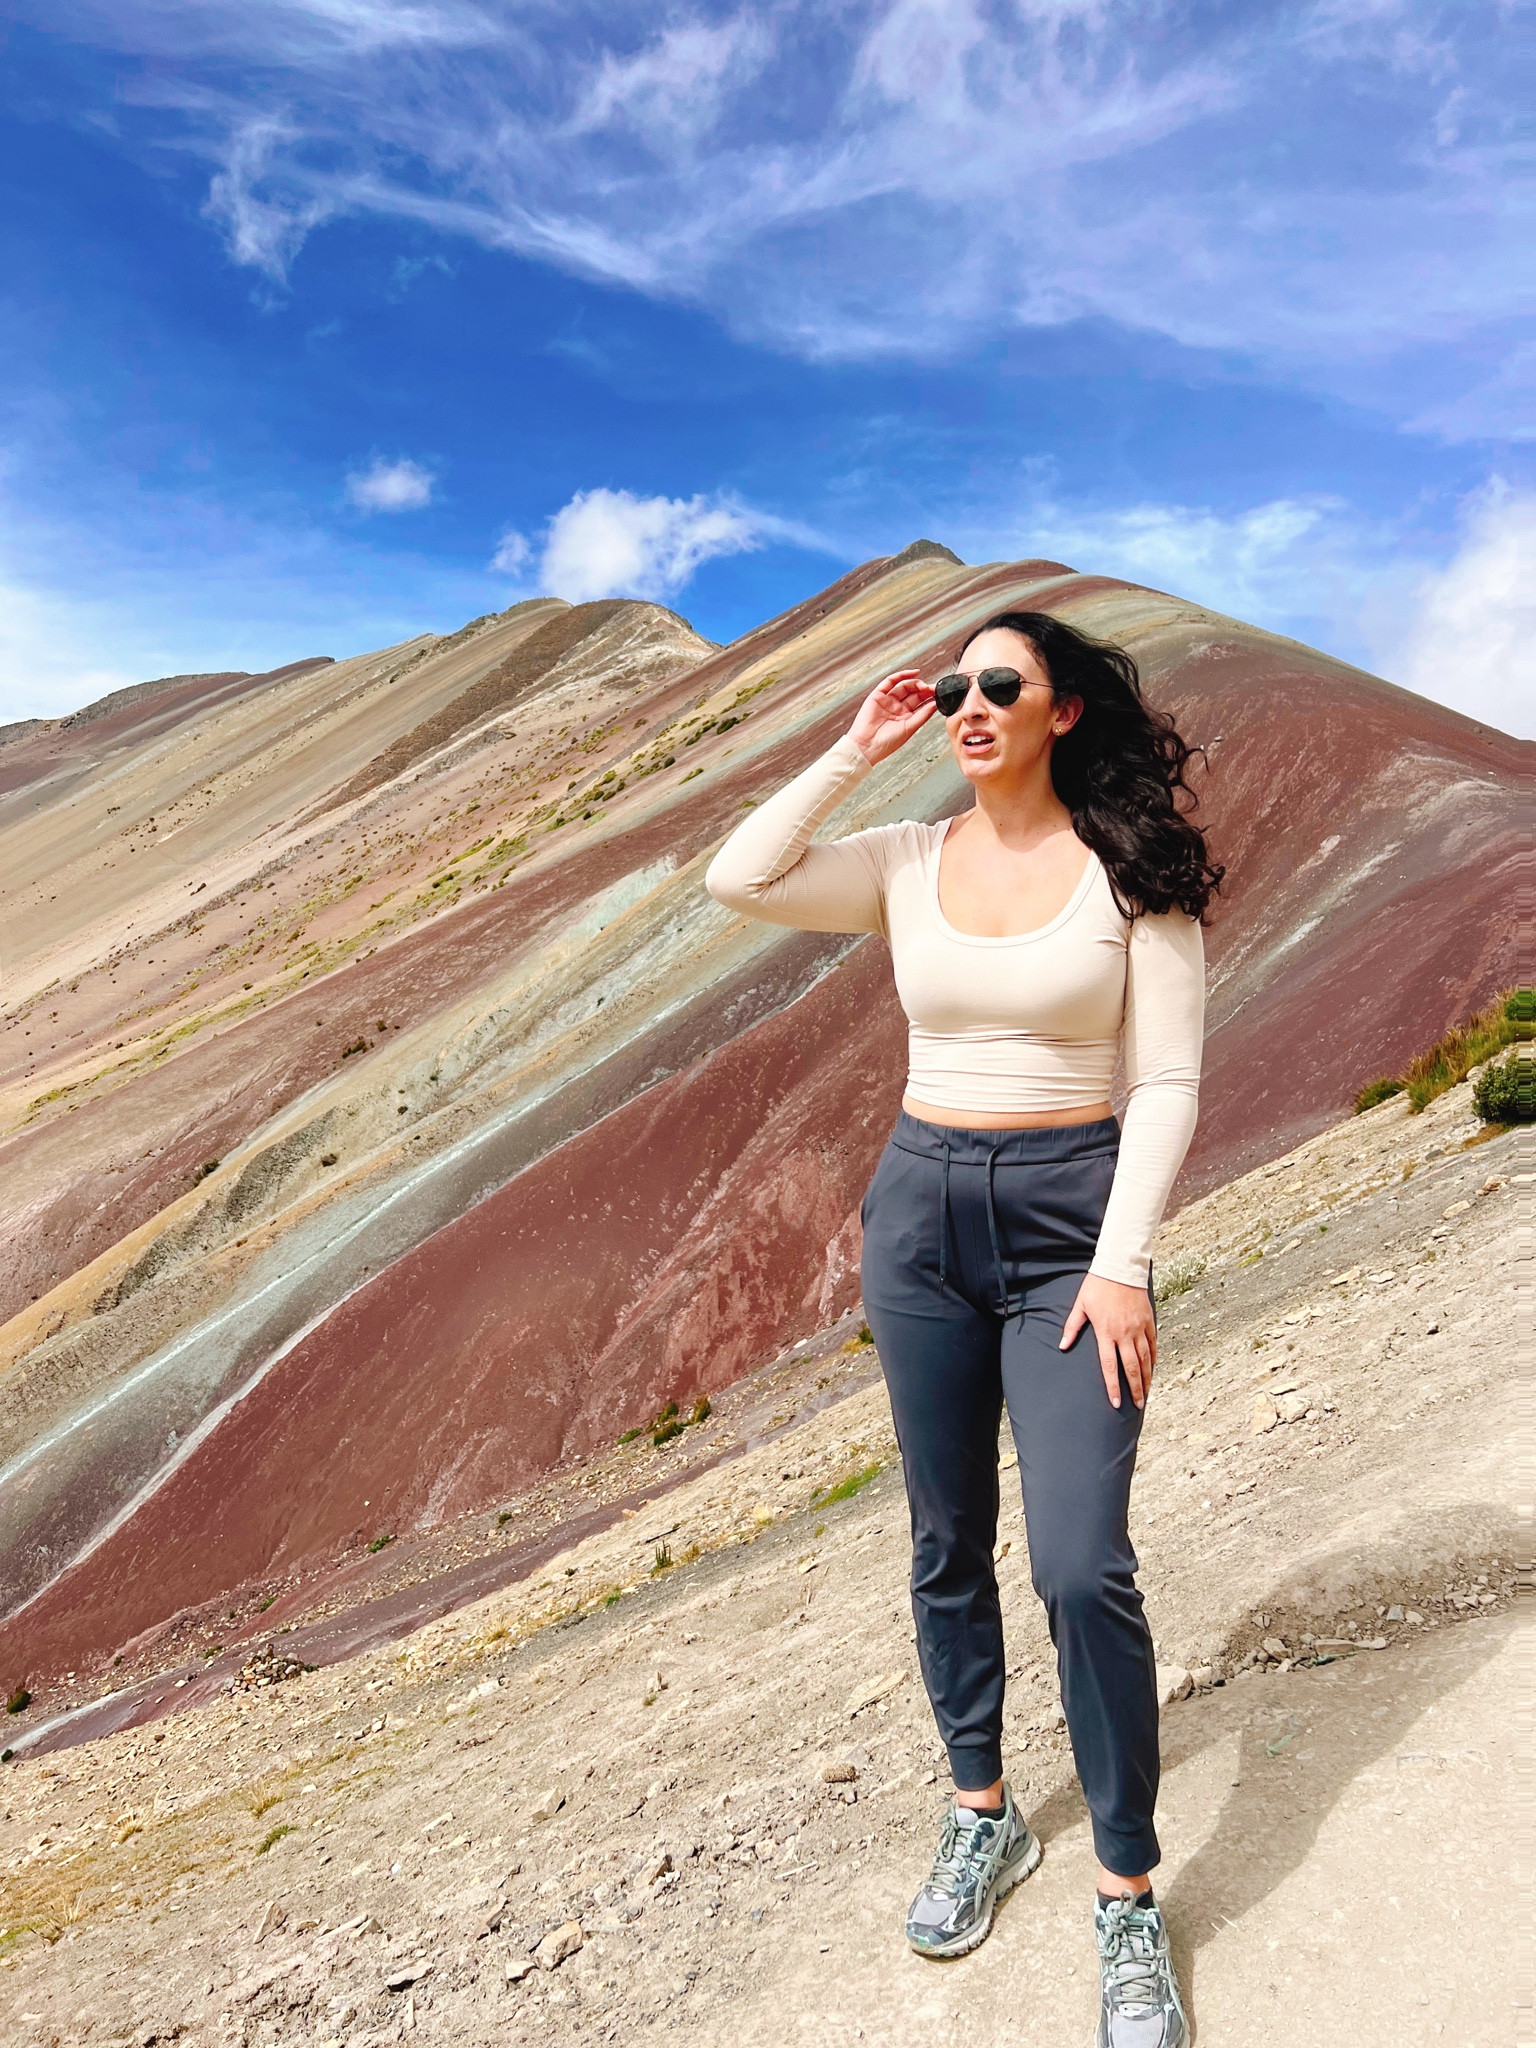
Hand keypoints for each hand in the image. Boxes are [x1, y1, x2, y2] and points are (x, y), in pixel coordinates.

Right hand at [848, 668, 935, 764]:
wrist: (867, 746)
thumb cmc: (887, 743)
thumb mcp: (910, 728)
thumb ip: (923, 715)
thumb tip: (936, 704)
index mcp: (905, 718)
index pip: (920, 704)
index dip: (930, 698)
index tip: (939, 694)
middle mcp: (897, 708)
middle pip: (913, 694)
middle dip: (924, 689)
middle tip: (933, 688)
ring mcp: (887, 701)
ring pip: (904, 686)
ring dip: (915, 683)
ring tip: (924, 685)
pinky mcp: (877, 695)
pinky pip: (890, 681)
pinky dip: (902, 675)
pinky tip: (914, 673)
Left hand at [1059, 1273, 1156, 1409]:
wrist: (1121, 1268)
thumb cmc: (1097, 1286)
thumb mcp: (1081, 1305)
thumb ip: (1072, 1327)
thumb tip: (1062, 1346)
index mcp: (1106, 1332)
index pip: (1109, 1366)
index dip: (1113, 1386)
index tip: (1115, 1403)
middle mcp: (1124, 1334)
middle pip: (1131, 1368)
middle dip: (1135, 1389)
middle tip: (1138, 1405)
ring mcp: (1139, 1328)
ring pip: (1145, 1359)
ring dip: (1146, 1378)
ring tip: (1146, 1394)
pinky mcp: (1148, 1321)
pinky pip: (1153, 1344)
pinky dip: (1153, 1359)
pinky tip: (1153, 1369)